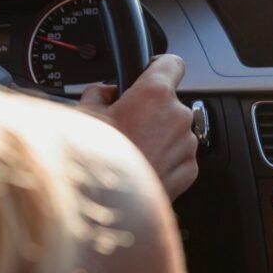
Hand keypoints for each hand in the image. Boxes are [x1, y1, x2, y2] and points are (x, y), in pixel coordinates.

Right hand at [79, 55, 198, 199]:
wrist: (105, 209)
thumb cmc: (94, 162)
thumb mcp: (84, 116)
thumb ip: (98, 93)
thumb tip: (104, 91)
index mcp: (155, 94)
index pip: (172, 63)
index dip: (158, 65)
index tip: (150, 71)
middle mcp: (177, 116)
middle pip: (169, 101)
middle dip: (150, 110)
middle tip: (125, 125)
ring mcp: (186, 144)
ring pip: (174, 130)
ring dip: (158, 136)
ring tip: (130, 151)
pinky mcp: (189, 170)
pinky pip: (178, 156)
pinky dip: (164, 159)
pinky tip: (140, 167)